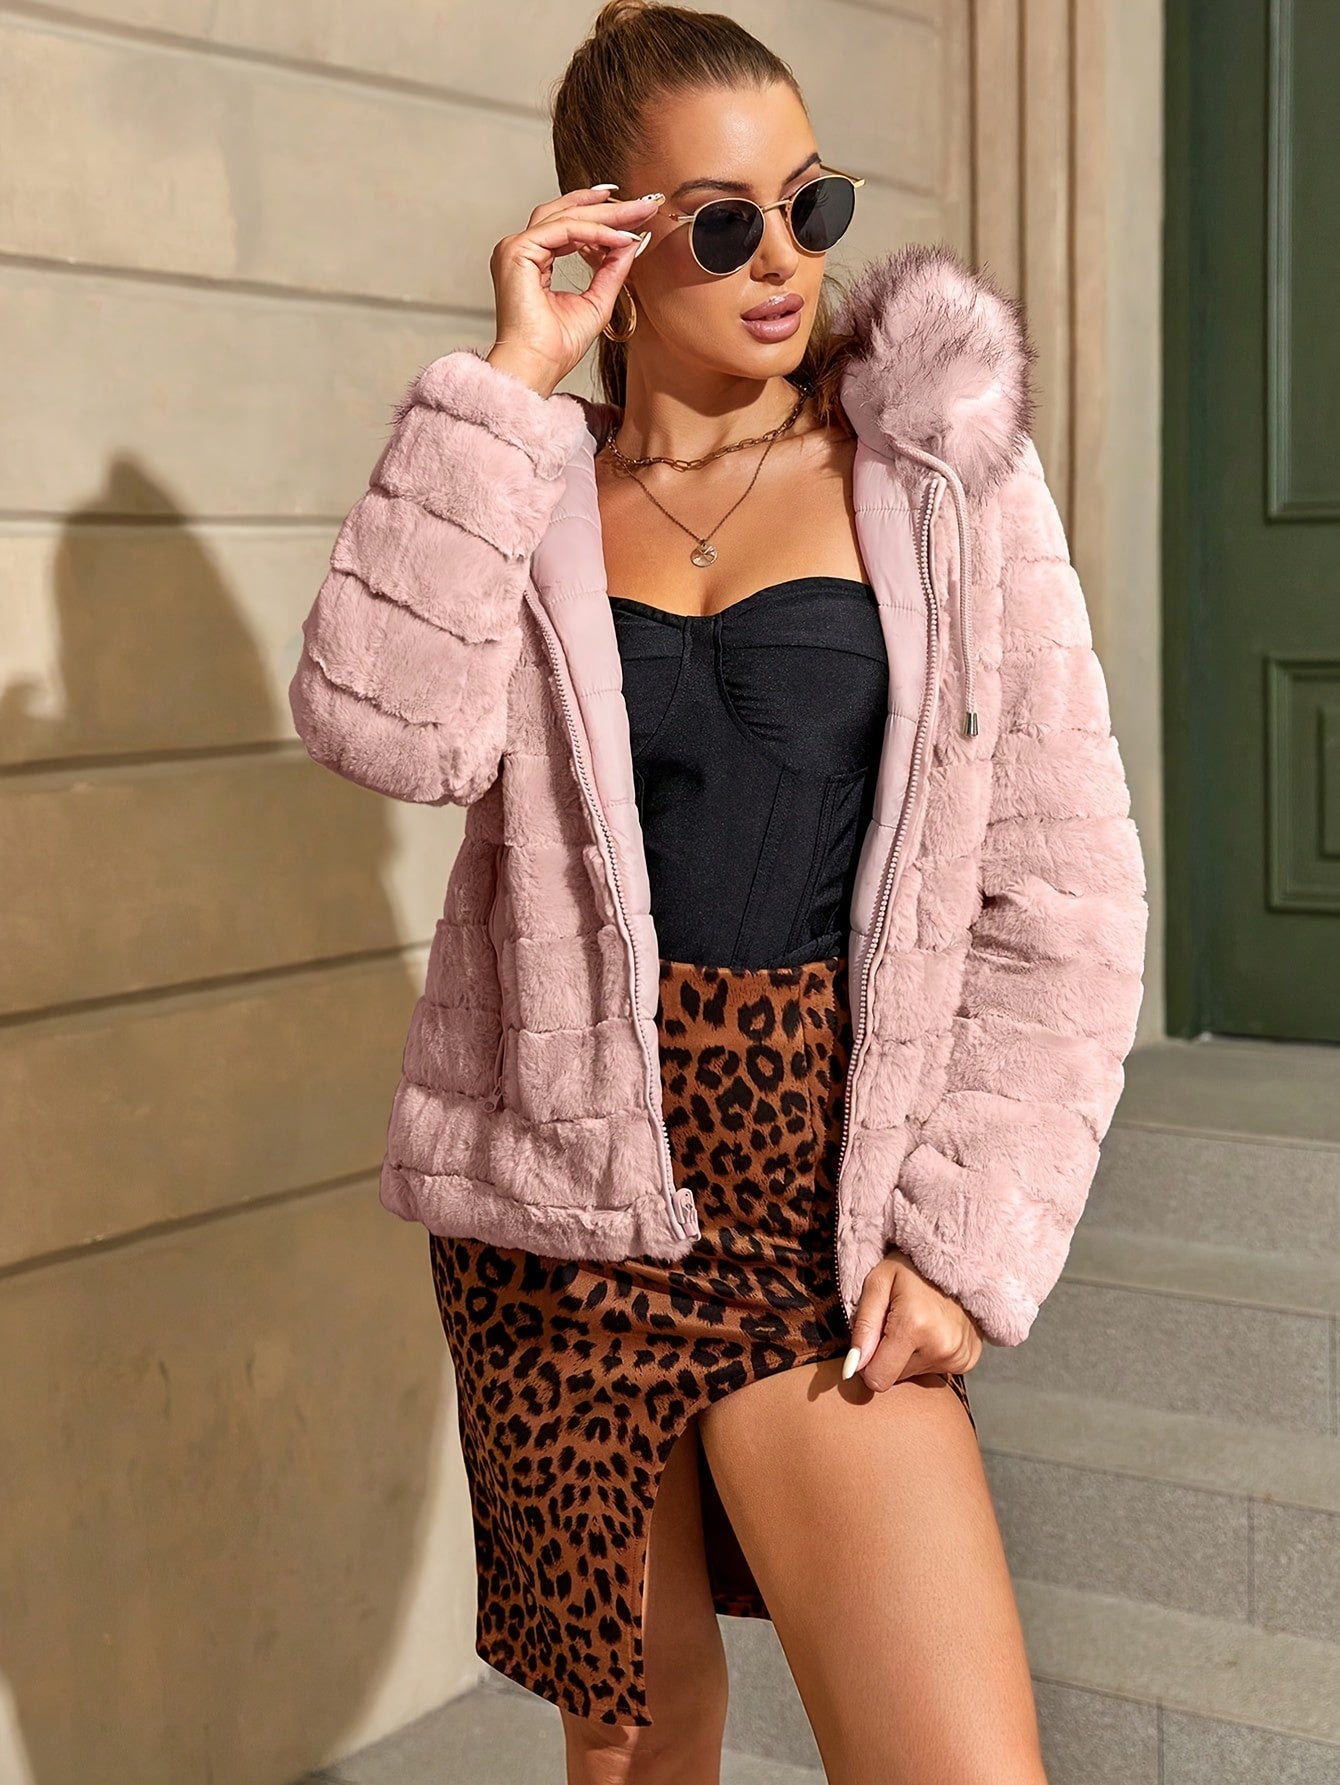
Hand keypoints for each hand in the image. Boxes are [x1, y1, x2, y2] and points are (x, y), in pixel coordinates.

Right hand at [486, 184, 661, 395]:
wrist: (537, 368)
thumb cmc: (557, 348)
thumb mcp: (596, 301)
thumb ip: (611, 270)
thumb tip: (631, 240)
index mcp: (533, 260)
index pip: (570, 226)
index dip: (605, 219)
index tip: (638, 216)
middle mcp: (521, 250)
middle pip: (567, 213)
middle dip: (609, 208)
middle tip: (644, 204)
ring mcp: (515, 248)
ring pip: (565, 215)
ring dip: (605, 214)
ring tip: (637, 213)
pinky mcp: (517, 251)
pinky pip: (563, 230)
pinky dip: (594, 232)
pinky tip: (620, 237)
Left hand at [841, 1248, 983, 1390]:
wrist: (958, 1260)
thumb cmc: (911, 1268)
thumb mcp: (878, 1283)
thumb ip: (863, 1325)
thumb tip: (853, 1368)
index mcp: (914, 1326)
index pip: (877, 1379)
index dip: (867, 1364)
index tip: (871, 1341)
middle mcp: (940, 1347)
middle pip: (895, 1378)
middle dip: (889, 1356)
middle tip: (897, 1323)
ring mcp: (958, 1356)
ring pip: (914, 1374)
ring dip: (909, 1355)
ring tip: (917, 1323)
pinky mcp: (968, 1360)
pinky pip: (934, 1371)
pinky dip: (928, 1355)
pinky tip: (932, 1330)